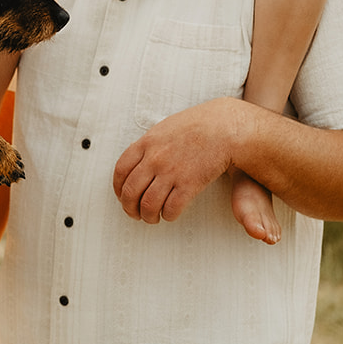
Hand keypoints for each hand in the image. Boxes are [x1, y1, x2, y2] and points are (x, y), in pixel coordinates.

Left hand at [113, 98, 246, 223]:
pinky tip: (170, 214)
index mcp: (146, 143)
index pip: (120, 171)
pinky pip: (171, 208)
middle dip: (130, 208)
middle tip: (135, 214)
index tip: (122, 196)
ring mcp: (171, 172)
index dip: (118, 189)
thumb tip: (135, 163)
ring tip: (153, 218)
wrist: (223, 127)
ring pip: (148, 204)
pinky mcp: (189, 184)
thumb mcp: (164, 129)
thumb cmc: (195, 126)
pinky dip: (168, 215)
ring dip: (148, 216)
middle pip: (131, 191)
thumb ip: (148, 145)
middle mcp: (154, 159)